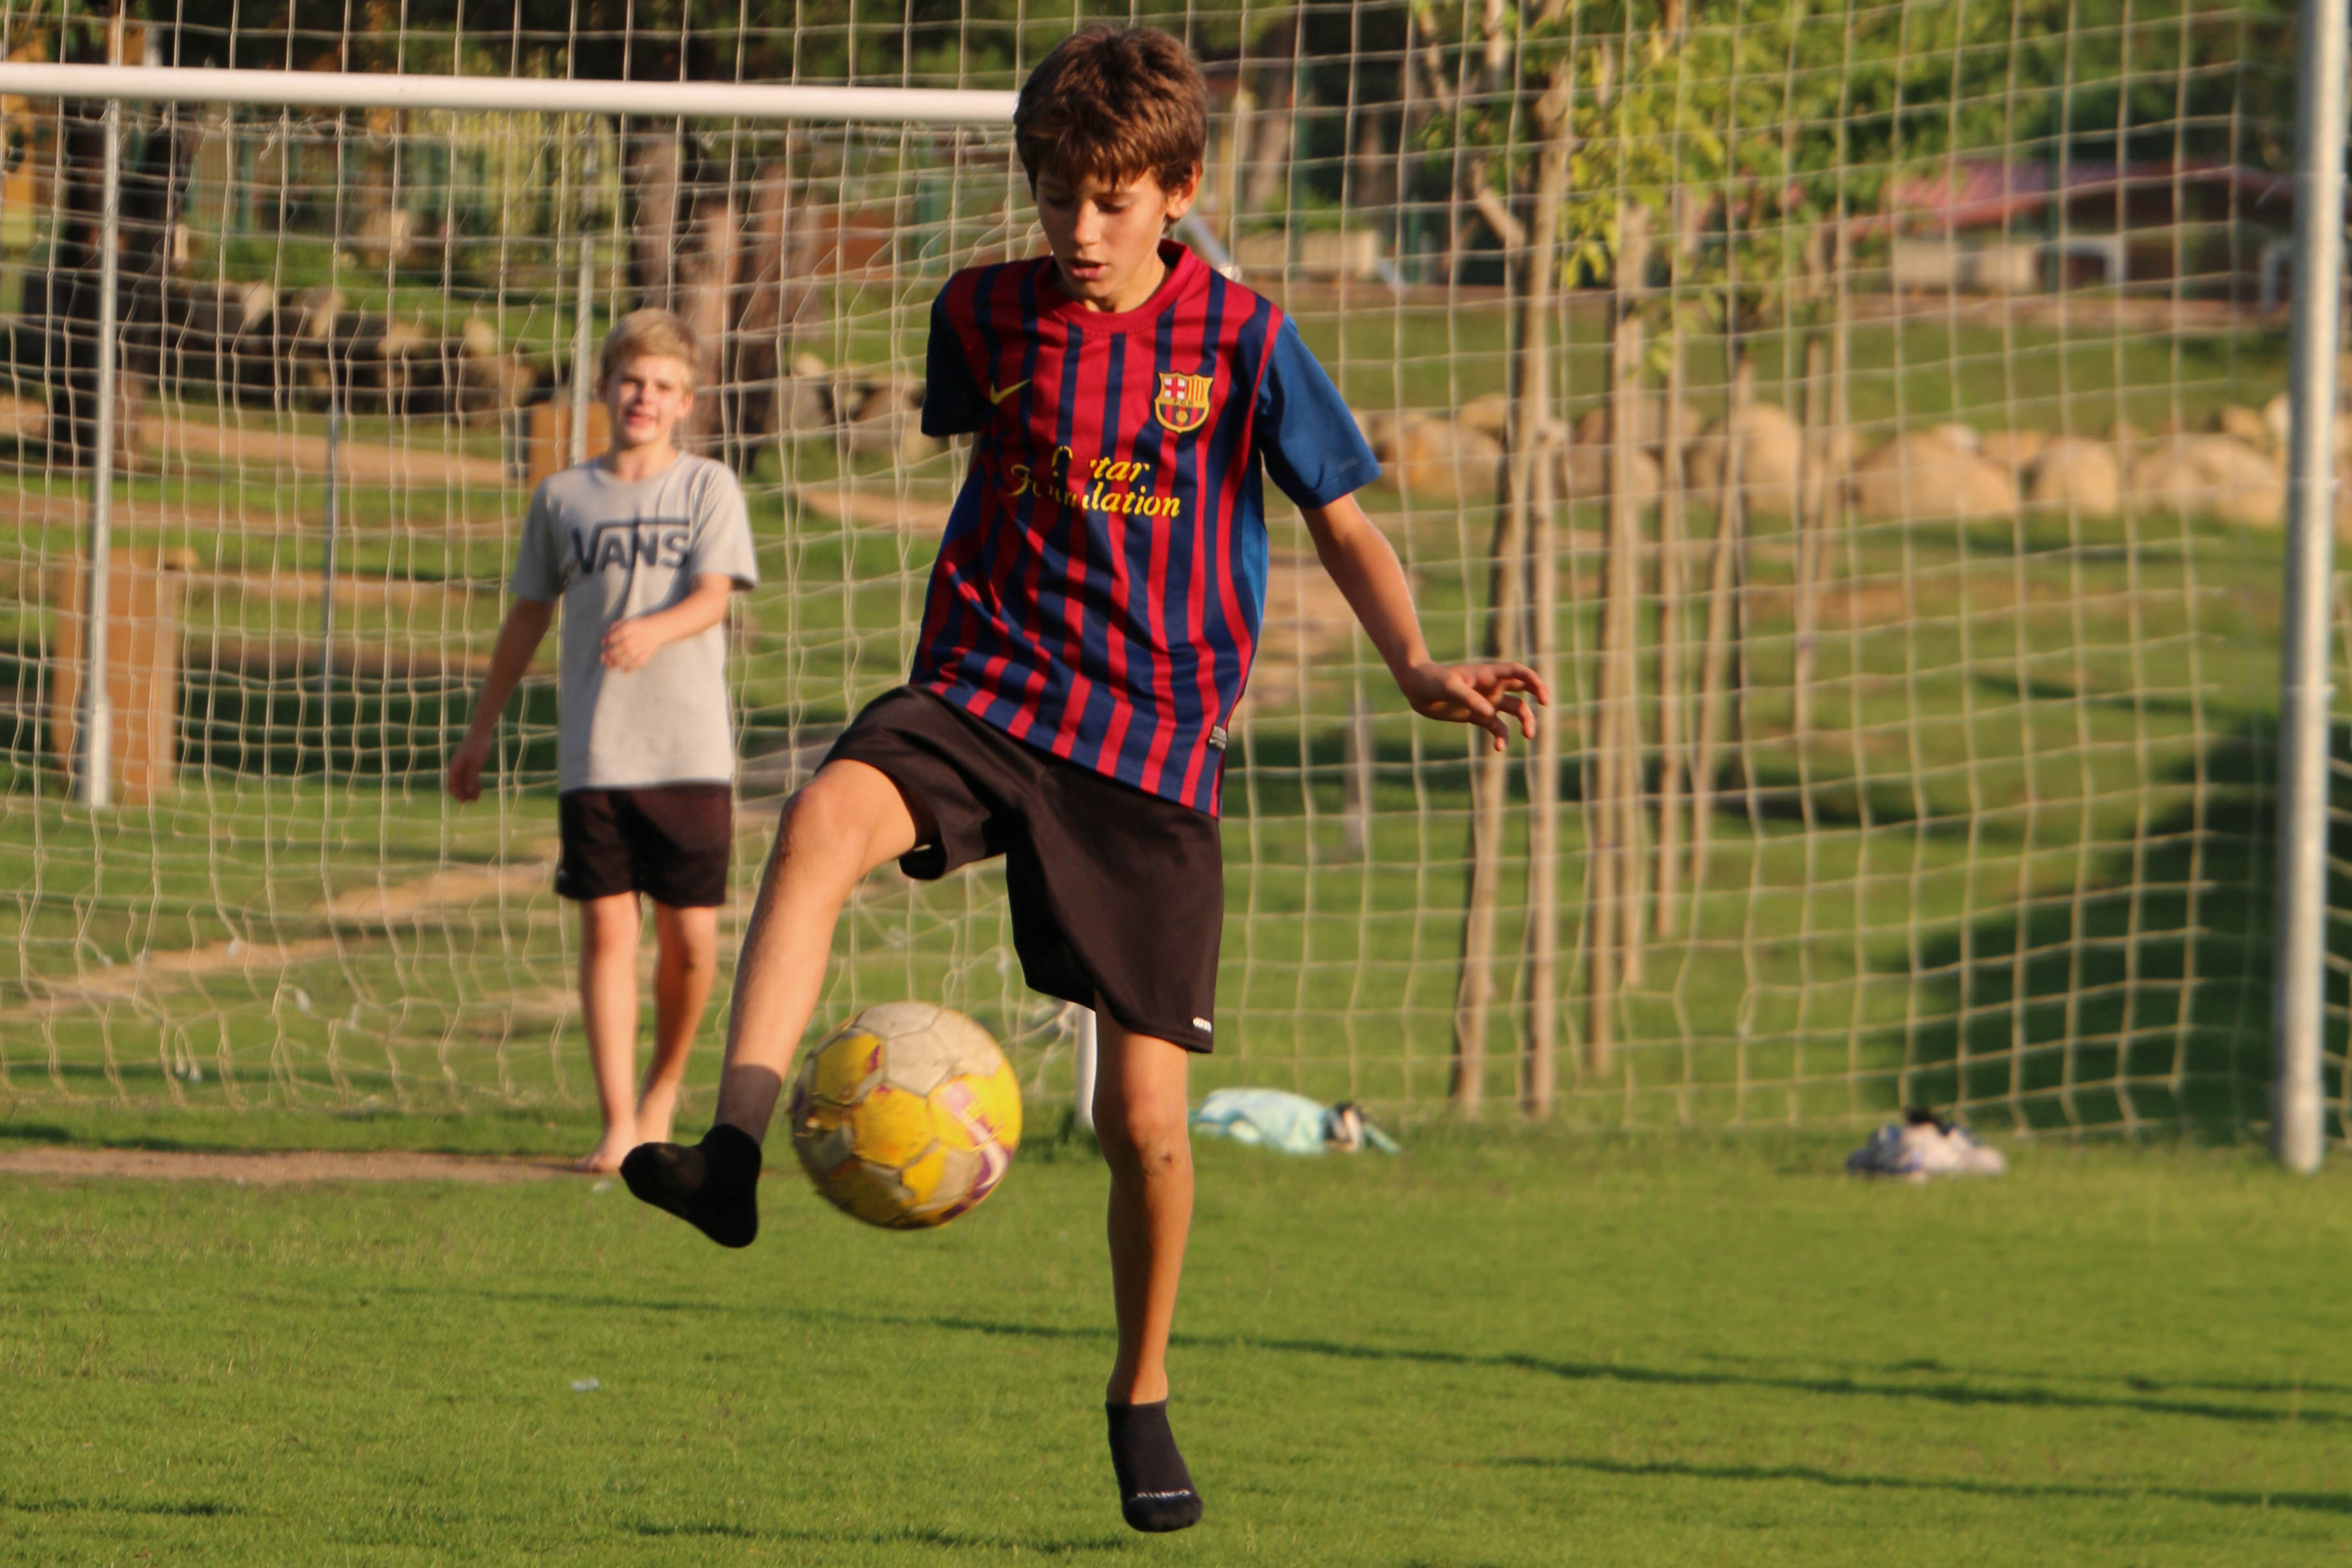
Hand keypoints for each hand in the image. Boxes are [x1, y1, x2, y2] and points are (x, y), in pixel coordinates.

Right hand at [446, 730, 492, 802]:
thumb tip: (468, 791)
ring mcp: (463, 764)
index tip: (464, 802)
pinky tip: (479, 789)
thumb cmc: (478, 745)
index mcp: (455, 766)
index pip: (451, 784)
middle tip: (473, 801)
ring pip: (463, 781)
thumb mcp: (476, 763)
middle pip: (457, 784)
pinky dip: (472, 783)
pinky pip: (468, 776)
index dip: (456, 794)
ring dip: (468, 790)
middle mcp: (457, 766)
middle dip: (463, 793)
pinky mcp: (470, 763)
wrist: (482, 731)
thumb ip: (472, 776)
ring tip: (477, 798)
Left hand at [602, 614, 666, 671]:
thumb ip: (614, 627)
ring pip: (626, 657)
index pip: (612, 637)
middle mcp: (633, 639)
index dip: (605, 642)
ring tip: (609, 666)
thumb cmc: (639, 626)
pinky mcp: (646, 654)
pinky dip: (630, 668)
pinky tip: (623, 670)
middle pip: (617, 649)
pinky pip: (637, 663)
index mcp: (627, 629)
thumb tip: (605, 637)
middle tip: (602, 658)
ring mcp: (640, 647)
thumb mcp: (626, 622)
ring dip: (616, 663)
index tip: (603, 645)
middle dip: (608, 655)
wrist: (657, 628)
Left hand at [1396, 660, 1548, 750]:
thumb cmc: (1432, 680)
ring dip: (1525, 721)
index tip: (1543, 697)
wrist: (1416, 688)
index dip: (1534, 681)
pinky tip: (1500, 748)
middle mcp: (1492, 687)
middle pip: (1523, 690)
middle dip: (1537, 696)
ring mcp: (1486, 701)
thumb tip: (1490, 714)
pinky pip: (1497, 727)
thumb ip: (1469, 699)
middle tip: (1546, 707)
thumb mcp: (1449, 687)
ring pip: (1515, 710)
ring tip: (1528, 736)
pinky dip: (1502, 736)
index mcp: (1489, 674)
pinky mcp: (1478, 716)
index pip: (1519, 673)